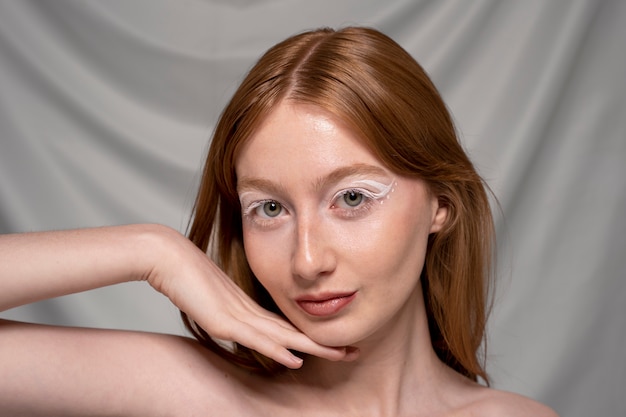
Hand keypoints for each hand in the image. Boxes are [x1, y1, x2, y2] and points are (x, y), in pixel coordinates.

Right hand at [144, 225, 357, 368]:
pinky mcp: (224, 321)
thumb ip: (223, 313)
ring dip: (314, 349)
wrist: (167, 257)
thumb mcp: (209, 300)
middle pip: (295, 332)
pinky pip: (257, 339)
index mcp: (248, 307)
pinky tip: (296, 360)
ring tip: (342, 356)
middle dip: (325, 344)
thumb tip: (233, 325)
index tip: (333, 344)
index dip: (311, 338)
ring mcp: (238, 316)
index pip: (286, 326)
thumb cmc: (184, 275)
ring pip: (284, 337)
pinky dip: (278, 351)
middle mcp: (249, 312)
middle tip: (354, 351)